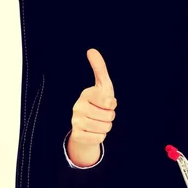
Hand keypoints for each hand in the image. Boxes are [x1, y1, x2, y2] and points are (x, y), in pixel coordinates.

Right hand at [68, 49, 116, 165]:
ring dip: (106, 126)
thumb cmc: (98, 102)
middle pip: (109, 116)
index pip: (109, 101)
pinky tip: (93, 131)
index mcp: (86, 94)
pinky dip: (100, 136)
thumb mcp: (102, 85)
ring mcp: (76, 121)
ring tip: (98, 122)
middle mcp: (78, 106)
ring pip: (105, 127)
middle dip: (110, 117)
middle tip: (102, 114)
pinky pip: (99, 138)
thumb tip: (91, 50)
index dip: (112, 104)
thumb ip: (99, 68)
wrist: (86, 124)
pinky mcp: (77, 135)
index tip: (106, 102)